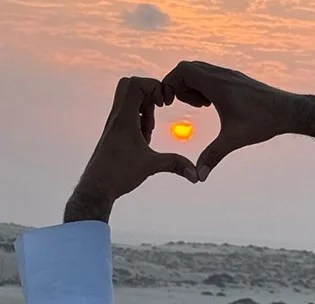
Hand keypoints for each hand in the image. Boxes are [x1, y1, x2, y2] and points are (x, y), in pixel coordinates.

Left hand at [63, 77, 198, 222]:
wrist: (96, 187)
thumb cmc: (118, 175)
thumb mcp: (151, 166)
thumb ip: (176, 165)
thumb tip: (197, 175)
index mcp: (124, 119)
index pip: (135, 84)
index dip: (153, 86)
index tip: (164, 103)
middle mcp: (116, 117)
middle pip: (128, 85)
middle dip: (148, 92)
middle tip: (158, 108)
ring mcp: (114, 124)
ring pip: (128, 100)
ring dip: (144, 107)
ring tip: (150, 128)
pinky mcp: (114, 133)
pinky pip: (127, 114)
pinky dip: (139, 118)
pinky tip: (144, 138)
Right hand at [162, 61, 314, 180]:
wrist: (289, 111)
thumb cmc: (263, 122)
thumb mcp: (234, 140)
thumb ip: (213, 156)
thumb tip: (199, 176)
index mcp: (217, 84)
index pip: (183, 70)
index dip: (170, 83)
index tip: (169, 103)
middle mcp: (223, 75)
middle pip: (189, 68)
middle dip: (180, 85)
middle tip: (183, 105)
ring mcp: (231, 75)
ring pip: (201, 70)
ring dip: (193, 85)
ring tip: (200, 106)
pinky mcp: (238, 79)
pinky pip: (213, 75)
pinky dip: (206, 86)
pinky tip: (213, 105)